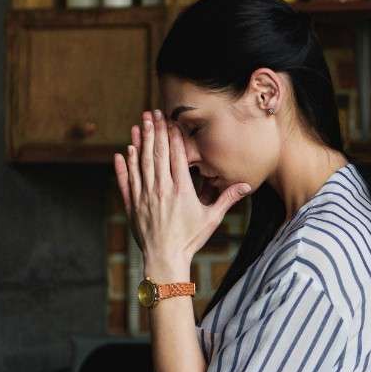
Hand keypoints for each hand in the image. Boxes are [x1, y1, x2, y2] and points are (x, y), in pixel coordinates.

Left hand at [113, 110, 250, 278]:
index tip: (172, 120)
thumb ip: (227, 199)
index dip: (173, 136)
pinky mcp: (133, 205)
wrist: (165, 259)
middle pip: (157, 154)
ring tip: (140, 124)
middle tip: (153, 113)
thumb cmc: (191, 239)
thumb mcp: (212, 218)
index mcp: (181, 190)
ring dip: (140, 142)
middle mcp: (161, 189)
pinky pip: (126, 181)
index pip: (177, 156)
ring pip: (141, 163)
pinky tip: (123, 152)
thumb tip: (247, 186)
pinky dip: (124, 166)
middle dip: (155, 131)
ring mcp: (145, 196)